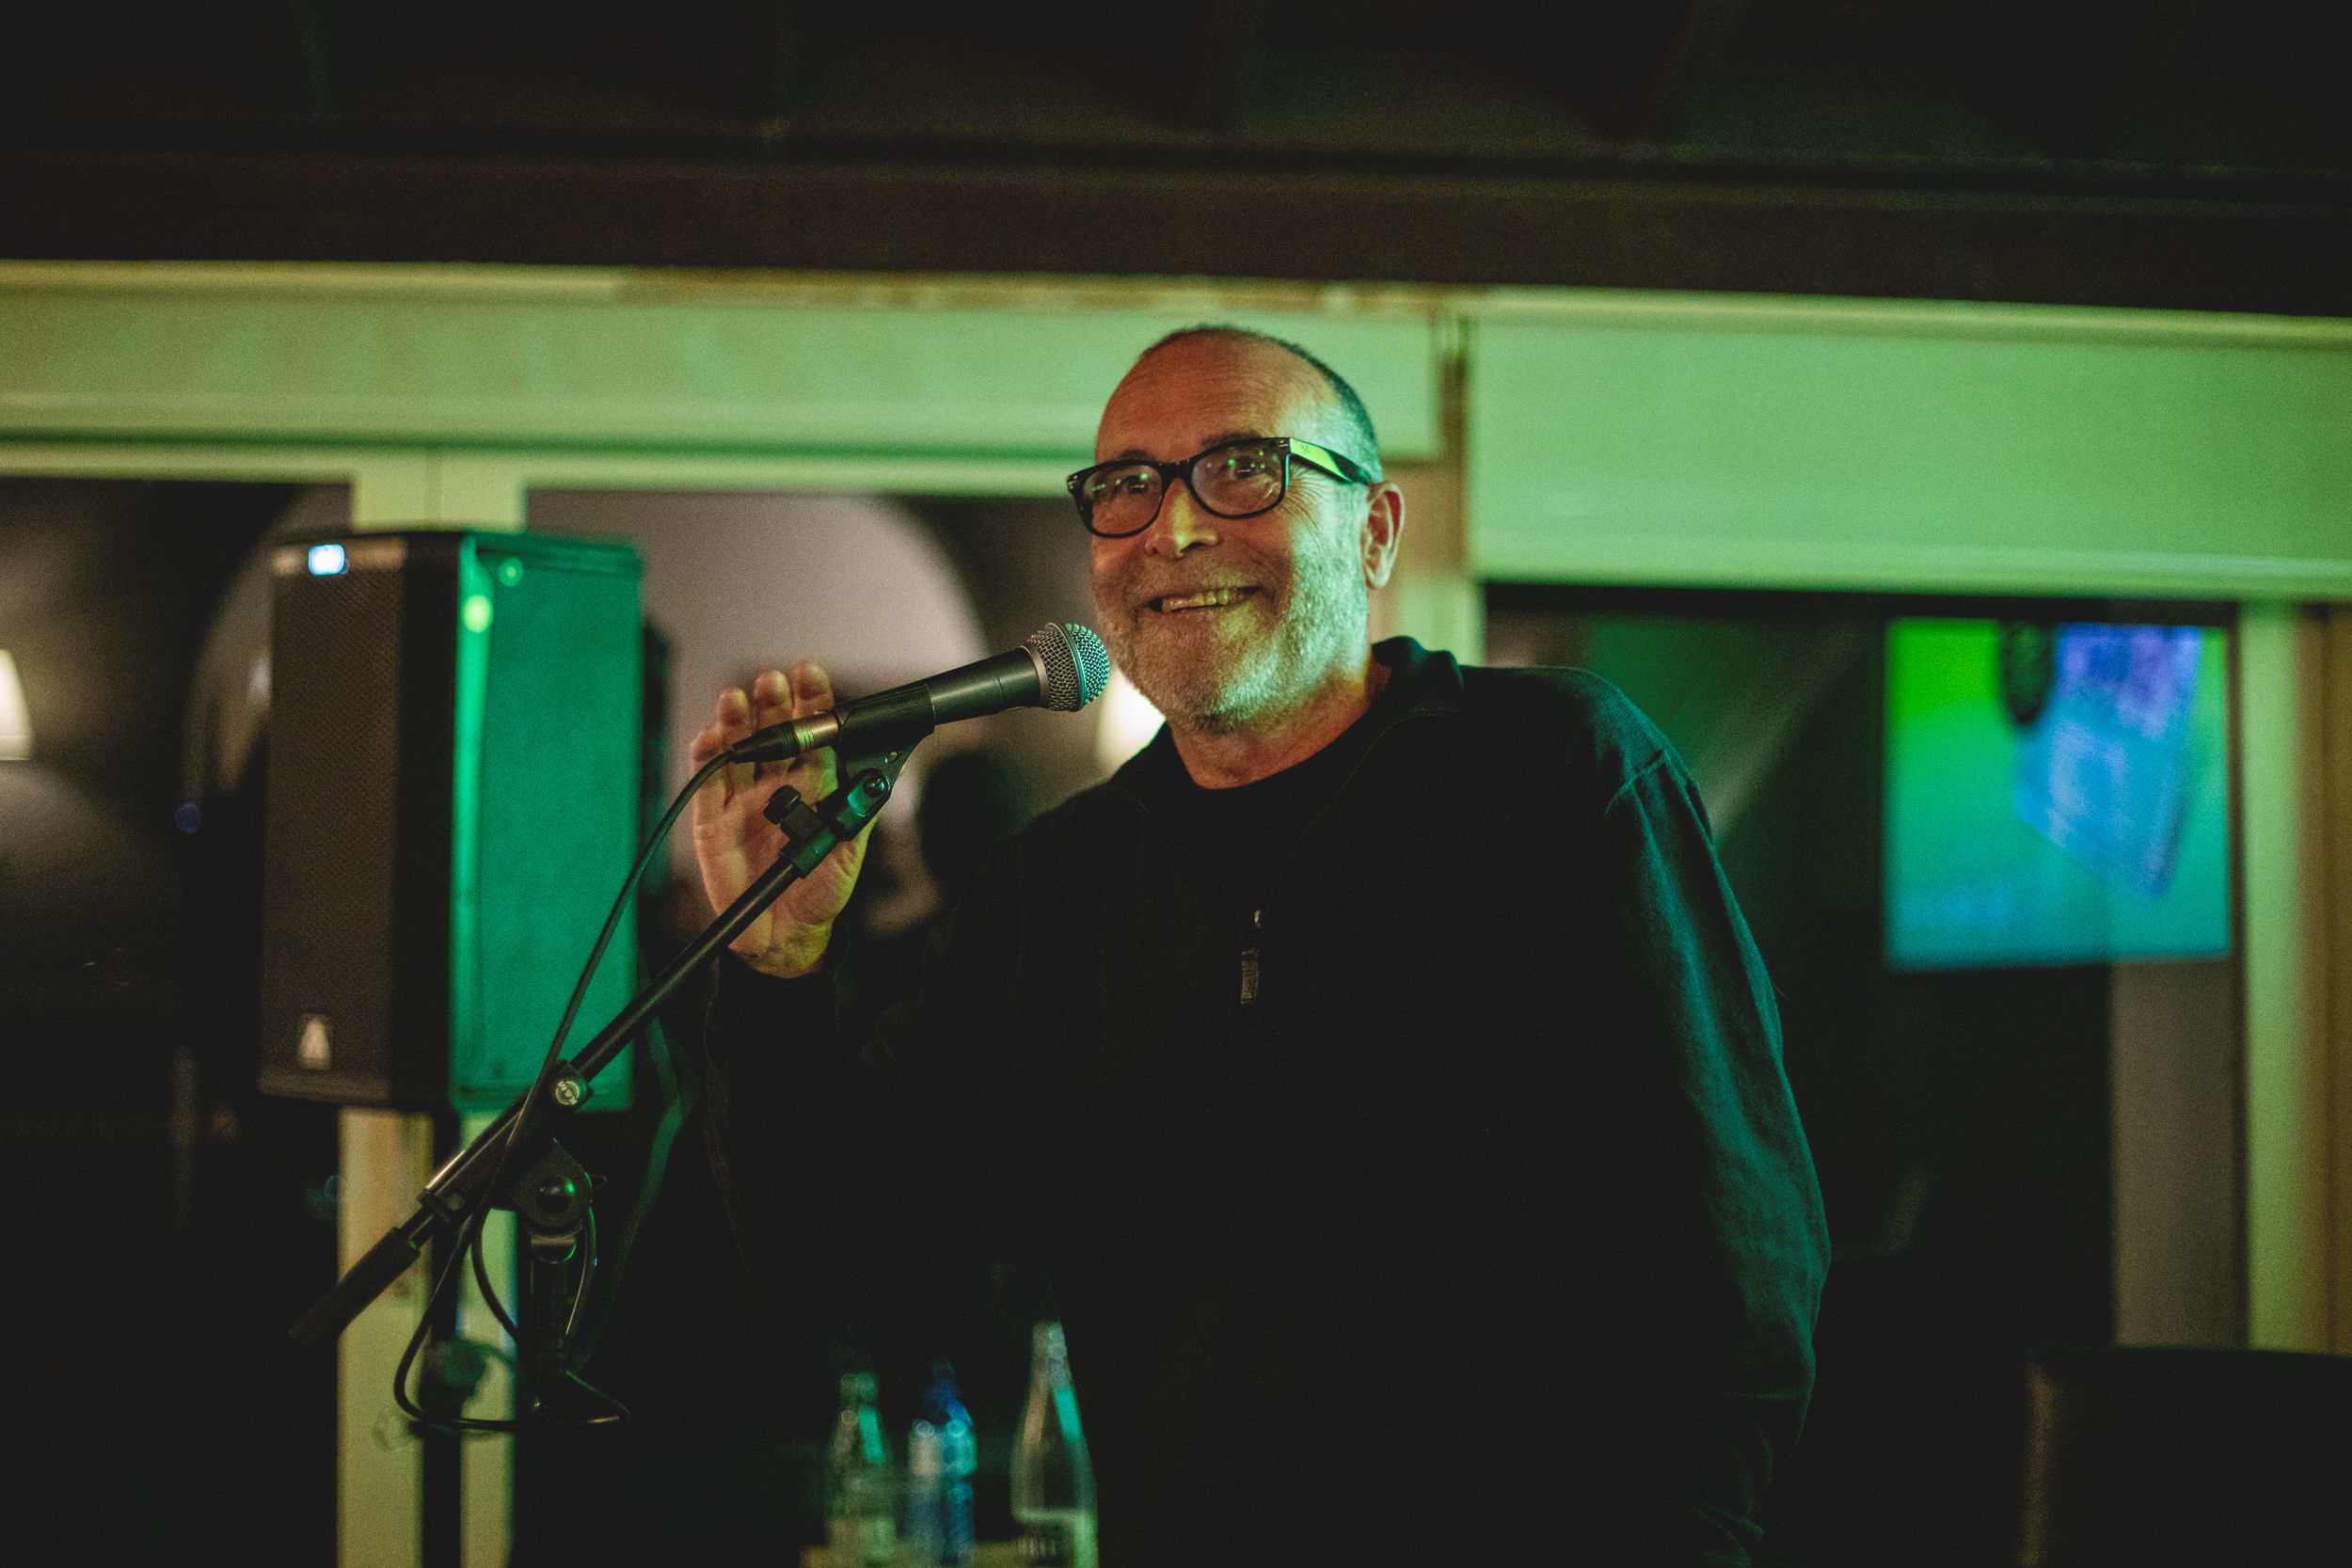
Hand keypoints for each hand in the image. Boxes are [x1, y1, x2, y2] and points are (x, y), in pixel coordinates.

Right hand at [688, 662, 870, 977]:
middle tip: (773, 681)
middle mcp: (778, 782)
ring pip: (739, 746)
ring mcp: (744, 796)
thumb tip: (877, 781)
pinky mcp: (713, 817)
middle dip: (773, 702)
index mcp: (814, 783)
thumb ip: (858, 816)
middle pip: (774, 730)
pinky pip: (707, 778)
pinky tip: (711, 736)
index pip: (814, 732)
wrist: (782, 936)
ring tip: (738, 698)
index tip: (811, 673)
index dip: (812, 701)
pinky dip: (707, 754)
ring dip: (737, 720)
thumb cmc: (820, 892)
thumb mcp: (848, 854)